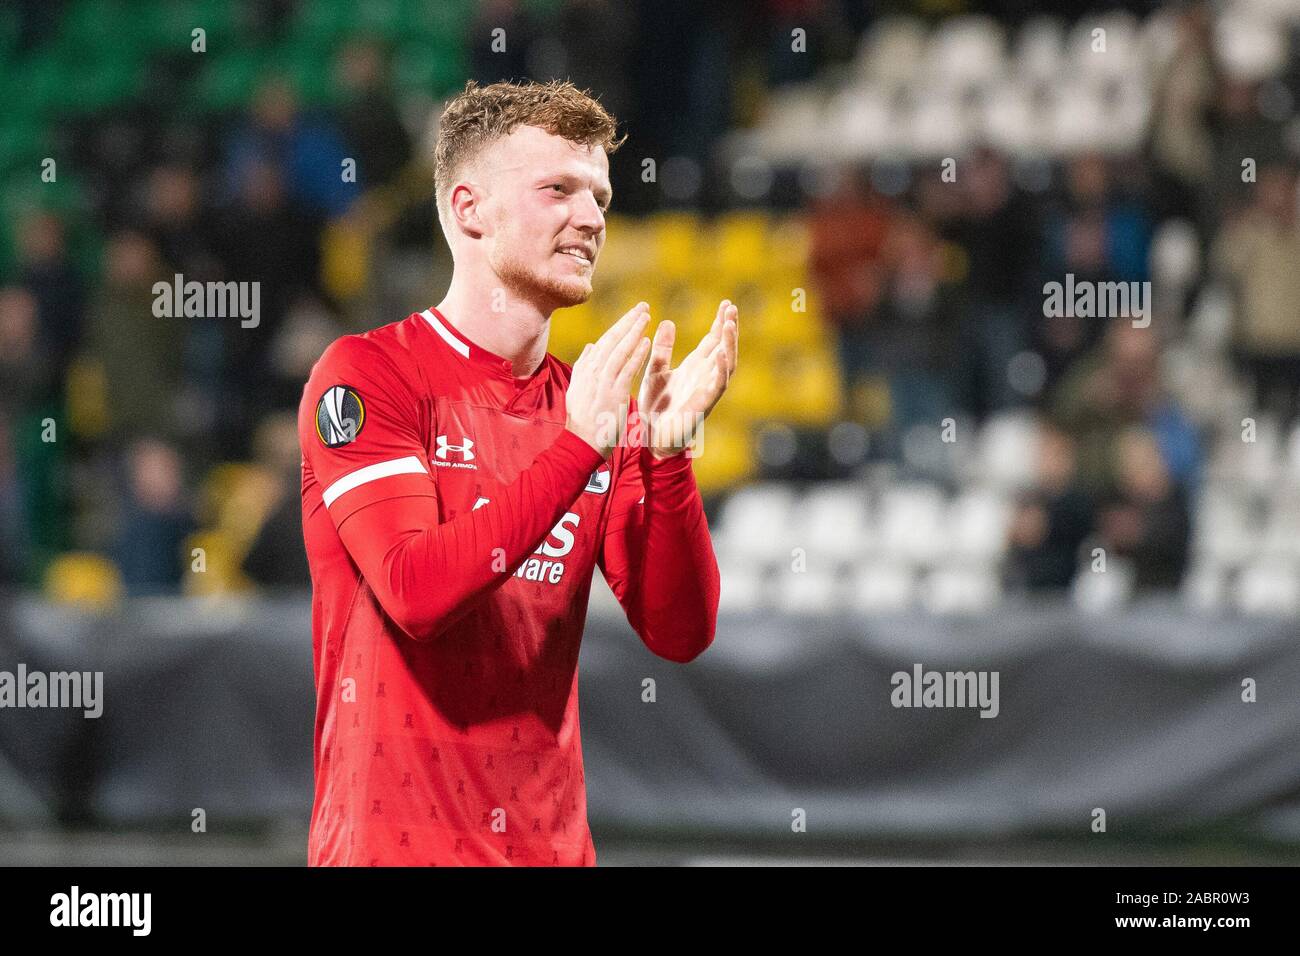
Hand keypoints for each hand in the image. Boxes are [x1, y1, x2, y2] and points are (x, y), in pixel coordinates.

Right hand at [565, 302, 651, 458]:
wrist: (582, 442)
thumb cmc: (583, 418)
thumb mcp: (577, 388)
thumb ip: (584, 366)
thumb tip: (591, 346)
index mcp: (586, 369)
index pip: (605, 341)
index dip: (620, 325)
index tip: (633, 313)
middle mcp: (593, 372)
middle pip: (612, 340)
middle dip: (628, 321)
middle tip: (643, 306)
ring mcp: (603, 382)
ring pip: (620, 351)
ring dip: (633, 332)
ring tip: (646, 317)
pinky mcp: (614, 394)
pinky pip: (626, 370)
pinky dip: (636, 355)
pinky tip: (647, 342)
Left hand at [637, 299, 738, 457]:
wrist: (652, 438)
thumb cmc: (655, 407)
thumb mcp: (655, 371)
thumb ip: (662, 349)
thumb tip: (668, 322)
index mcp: (695, 368)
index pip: (712, 341)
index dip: (720, 323)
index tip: (726, 304)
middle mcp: (705, 377)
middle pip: (724, 348)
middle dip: (729, 328)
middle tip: (732, 307)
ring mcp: (707, 390)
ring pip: (726, 364)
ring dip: (729, 344)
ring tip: (730, 324)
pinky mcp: (704, 405)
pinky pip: (717, 386)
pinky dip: (721, 369)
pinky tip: (721, 353)